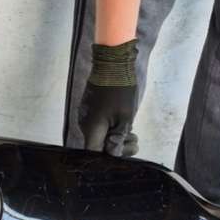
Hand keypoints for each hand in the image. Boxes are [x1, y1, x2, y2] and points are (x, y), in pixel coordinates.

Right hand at [78, 39, 138, 157]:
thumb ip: (118, 138)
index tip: (123, 151)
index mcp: (92, 129)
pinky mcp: (91, 111)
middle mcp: (85, 126)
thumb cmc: (120, 90)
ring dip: (117, 138)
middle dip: (117, 147)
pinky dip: (112, 129)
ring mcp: (87, 117)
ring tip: (132, 132)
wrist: (112, 62)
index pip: (96, 154)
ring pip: (101, 137)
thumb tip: (113, 153)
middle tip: (134, 139)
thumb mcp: (125, 117)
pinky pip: (100, 127)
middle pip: (99, 147)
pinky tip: (124, 123)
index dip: (109, 157)